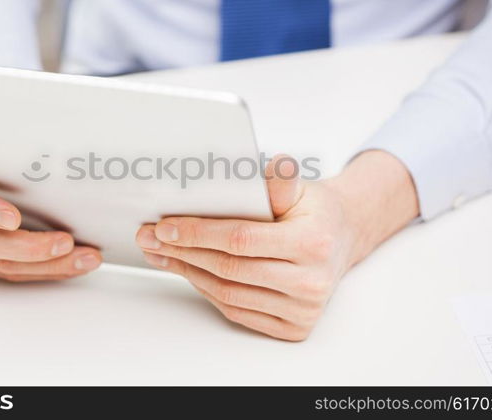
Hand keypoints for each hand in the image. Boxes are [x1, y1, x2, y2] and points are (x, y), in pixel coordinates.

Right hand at [0, 158, 101, 281]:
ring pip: (4, 264)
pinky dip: (50, 270)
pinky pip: (15, 273)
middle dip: (31, 247)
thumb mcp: (8, 148)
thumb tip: (67, 154)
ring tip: (86, 258)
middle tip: (68, 242)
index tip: (14, 218)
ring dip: (51, 265)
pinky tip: (76, 263)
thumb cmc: (6, 159)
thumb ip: (24, 153)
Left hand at [135, 151, 417, 339]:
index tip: (164, 225)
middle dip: (182, 251)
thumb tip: (264, 164)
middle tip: (150, 238)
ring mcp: (303, 309)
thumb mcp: (299, 187)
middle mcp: (311, 281)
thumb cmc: (312, 211)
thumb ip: (279, 179)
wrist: (341, 239)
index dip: (198, 232)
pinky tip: (189, 271)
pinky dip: (207, 291)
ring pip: (228, 294)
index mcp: (312, 242)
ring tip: (162, 253)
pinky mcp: (293, 328)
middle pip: (229, 268)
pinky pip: (237, 311)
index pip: (241, 238)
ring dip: (188, 272)